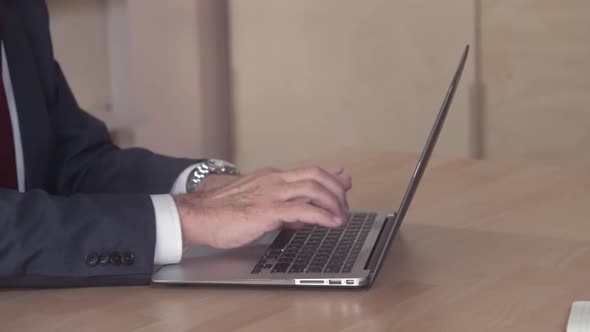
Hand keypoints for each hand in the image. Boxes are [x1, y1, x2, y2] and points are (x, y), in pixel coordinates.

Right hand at [173, 166, 351, 248]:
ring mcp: (271, 193)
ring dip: (333, 202)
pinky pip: (302, 209)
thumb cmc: (221, 212)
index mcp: (271, 178)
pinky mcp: (267, 210)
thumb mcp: (256, 203)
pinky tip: (331, 222)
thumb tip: (303, 215)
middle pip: (316, 176)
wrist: (196, 215)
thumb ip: (281, 205)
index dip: (330, 178)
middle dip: (336, 190)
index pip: (308, 172)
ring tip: (341, 216)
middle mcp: (274, 180)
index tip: (344, 183)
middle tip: (344, 205)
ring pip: (313, 188)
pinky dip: (322, 215)